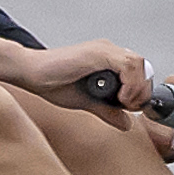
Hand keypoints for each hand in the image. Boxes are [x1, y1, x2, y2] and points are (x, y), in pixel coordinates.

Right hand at [20, 40, 160, 130]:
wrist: (29, 73)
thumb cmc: (52, 82)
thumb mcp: (87, 102)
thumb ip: (108, 110)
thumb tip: (127, 124)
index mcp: (108, 59)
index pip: (140, 72)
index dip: (141, 91)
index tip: (131, 107)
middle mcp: (109, 51)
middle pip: (144, 68)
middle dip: (142, 91)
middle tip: (129, 107)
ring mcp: (104, 50)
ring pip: (139, 65)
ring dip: (137, 88)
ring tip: (123, 102)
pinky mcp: (98, 53)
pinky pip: (128, 65)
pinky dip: (129, 84)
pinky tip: (118, 96)